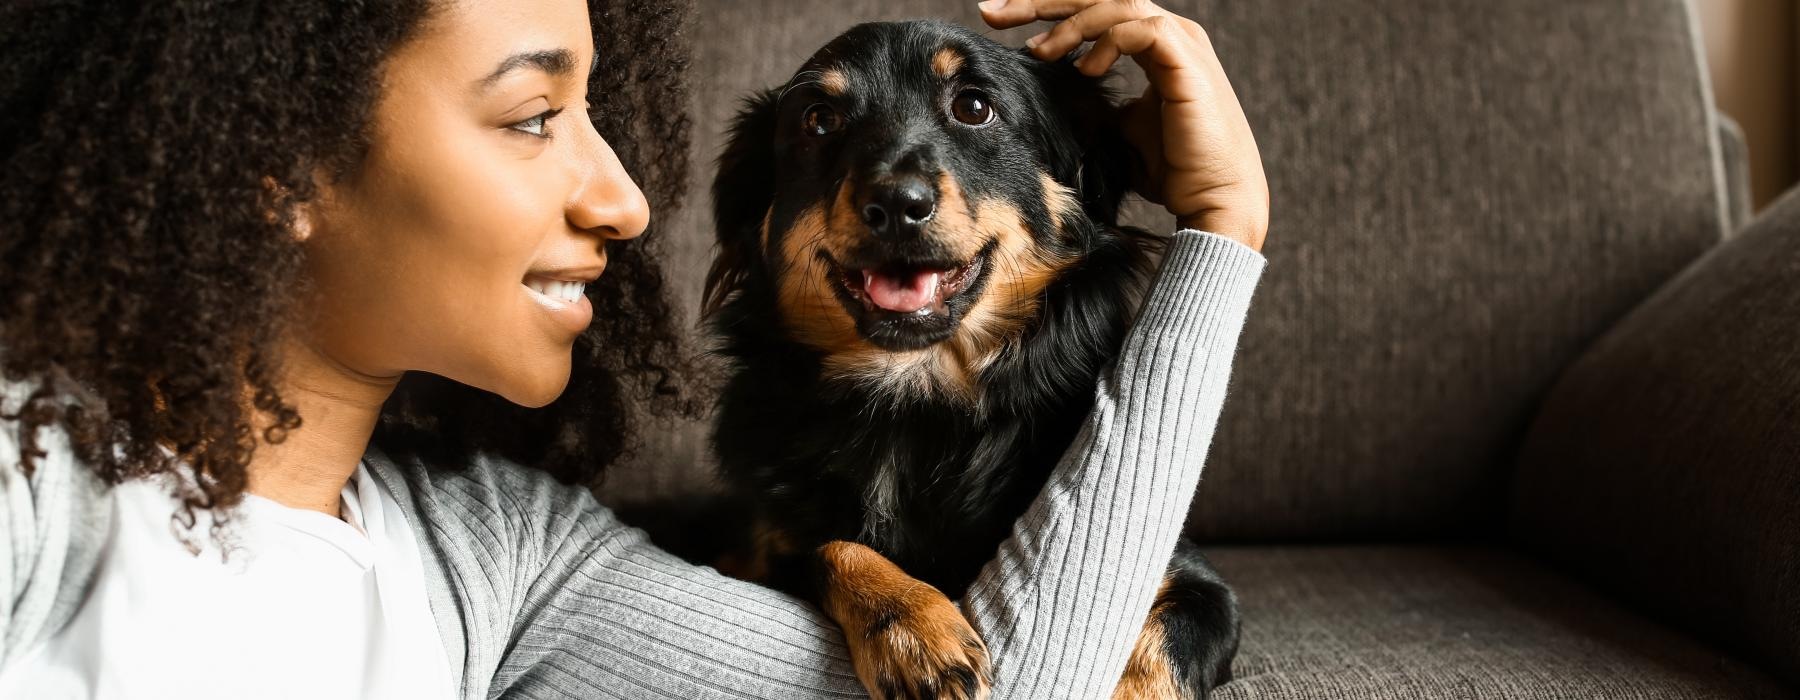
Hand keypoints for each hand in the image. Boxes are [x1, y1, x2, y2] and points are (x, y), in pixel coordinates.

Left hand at [978, 0, 1268, 250]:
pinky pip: (1140, 28)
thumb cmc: (1169, 170)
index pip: (1093, 9)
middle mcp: (1167, 33)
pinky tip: (1083, 68)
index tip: (996, 19)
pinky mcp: (1186, 60)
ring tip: (1037, 50)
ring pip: (1115, 2)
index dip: (1045, 9)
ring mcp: (1181, 42)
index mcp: (1152, 43)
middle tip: (991, 12)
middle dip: (1041, 0)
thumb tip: (1043, 93)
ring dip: (1068, 22)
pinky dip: (1106, 41)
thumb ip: (1088, 100)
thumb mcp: (1115, 128)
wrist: (1213, 199)